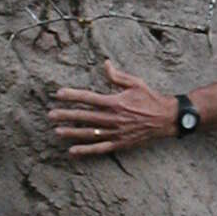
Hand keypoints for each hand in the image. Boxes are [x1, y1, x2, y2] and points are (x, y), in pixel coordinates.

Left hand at [49, 60, 178, 157]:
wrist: (166, 118)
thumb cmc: (150, 98)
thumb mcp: (135, 83)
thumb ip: (117, 76)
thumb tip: (105, 64)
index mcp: (115, 102)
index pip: (89, 98)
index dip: (72, 96)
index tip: (58, 94)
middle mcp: (113, 118)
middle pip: (85, 116)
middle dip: (66, 115)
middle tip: (50, 115)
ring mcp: (116, 132)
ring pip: (89, 133)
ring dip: (72, 132)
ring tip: (57, 131)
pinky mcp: (120, 143)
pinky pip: (100, 148)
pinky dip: (86, 150)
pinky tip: (72, 151)